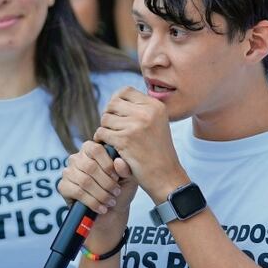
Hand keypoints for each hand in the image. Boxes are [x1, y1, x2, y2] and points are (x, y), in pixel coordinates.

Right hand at [58, 140, 138, 248]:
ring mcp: (68, 172)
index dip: (108, 164)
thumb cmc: (119, 190)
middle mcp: (77, 158)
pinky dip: (92, 202)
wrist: (111, 212)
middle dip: (106, 183)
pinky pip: (77, 192)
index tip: (117, 178)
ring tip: (111, 202)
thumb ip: (126, 168)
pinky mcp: (63, 186)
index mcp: (91, 149)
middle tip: (116, 192)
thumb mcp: (128, 178)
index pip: (96, 149)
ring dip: (101, 194)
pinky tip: (101, 208)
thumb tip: (118, 162)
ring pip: (85, 181)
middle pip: (90, 167)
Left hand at [93, 87, 187, 202]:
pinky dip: (101, 140)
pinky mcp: (125, 140)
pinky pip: (102, 132)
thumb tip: (116, 97)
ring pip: (105, 118)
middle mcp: (147, 112)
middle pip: (113, 103)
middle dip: (109, 115)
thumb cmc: (158, 152)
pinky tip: (108, 146)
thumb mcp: (157, 123)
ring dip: (105, 129)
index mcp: (155, 106)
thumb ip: (141, 109)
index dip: (116, 101)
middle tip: (112, 128)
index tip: (116, 114)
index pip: (126, 91)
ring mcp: (136, 126)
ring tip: (111, 139)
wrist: (166, 176)